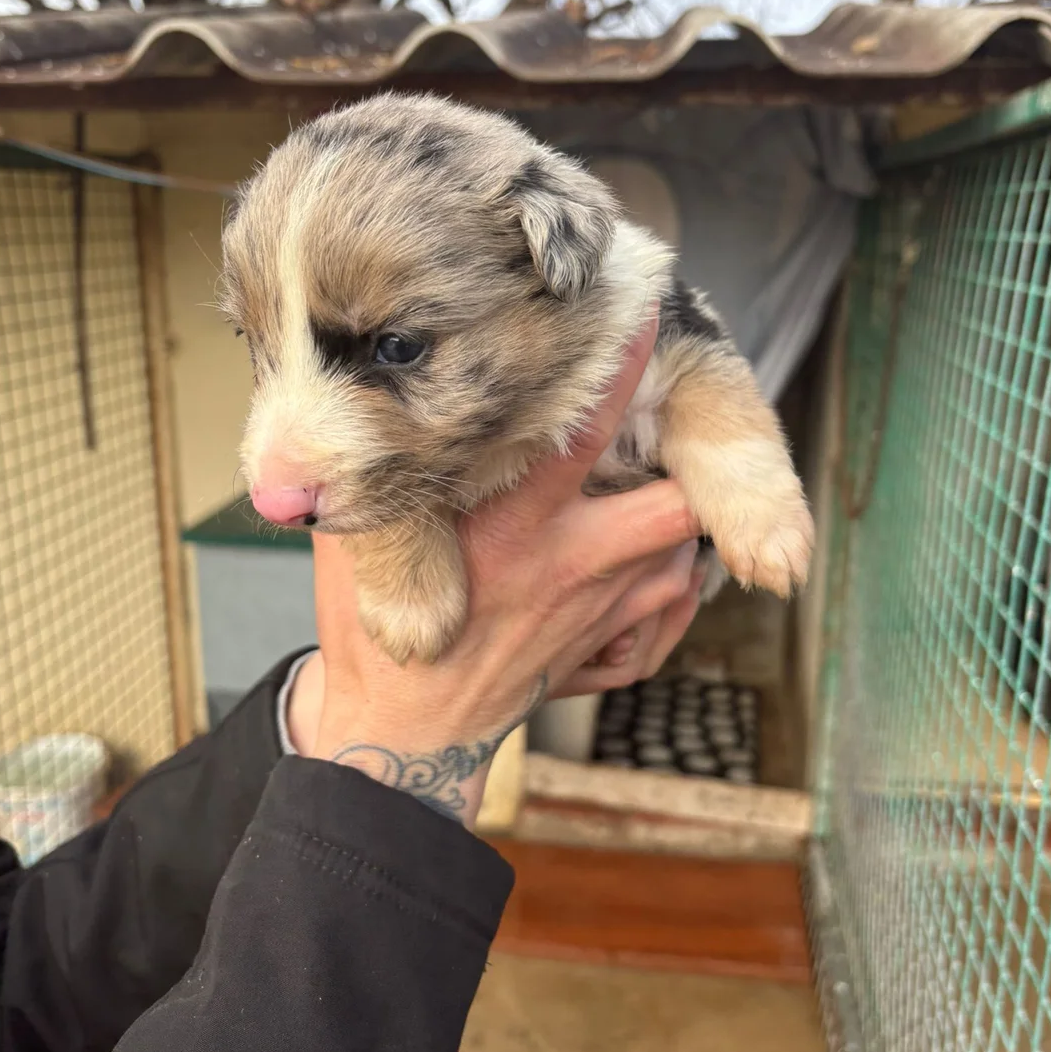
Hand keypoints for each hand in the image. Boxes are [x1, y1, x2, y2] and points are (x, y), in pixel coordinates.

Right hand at [290, 312, 701, 824]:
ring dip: (684, 510)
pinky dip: (679, 571)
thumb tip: (358, 400)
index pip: (581, 434)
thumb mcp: (359, 542)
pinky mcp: (606, 647)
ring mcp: (596, 611)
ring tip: (673, 469)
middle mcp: (567, 565)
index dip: (621, 373)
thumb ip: (377, 477)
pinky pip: (673, 605)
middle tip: (686, 413)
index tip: (645, 318)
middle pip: (671, 504)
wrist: (404, 733)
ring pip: (681, 550)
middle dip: (692, 458)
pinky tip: (661, 546)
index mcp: (507, 527)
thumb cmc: (374, 631)